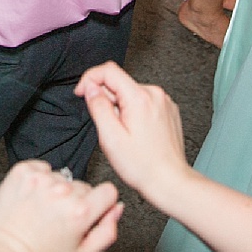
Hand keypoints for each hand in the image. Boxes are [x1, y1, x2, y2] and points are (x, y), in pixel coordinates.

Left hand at [0, 161, 122, 251]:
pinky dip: (38, 178)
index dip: (102, 203)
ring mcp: (42, 179)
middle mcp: (63, 191)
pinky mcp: (24, 171)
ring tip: (42, 209)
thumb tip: (117, 208)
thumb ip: (107, 232)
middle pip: (84, 186)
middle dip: (76, 200)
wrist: (3, 248)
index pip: (109, 191)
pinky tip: (32, 197)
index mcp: (81, 211)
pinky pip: (42, 167)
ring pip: (62, 177)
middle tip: (59, 218)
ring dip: (55, 190)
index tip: (89, 212)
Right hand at [75, 62, 187, 202]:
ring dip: (121, 108)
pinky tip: (137, 134)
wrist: (170, 181)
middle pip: (119, 83)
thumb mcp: (110, 138)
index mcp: (139, 98)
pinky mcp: (168, 110)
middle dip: (107, 100)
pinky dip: (134, 112)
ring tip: (125, 134)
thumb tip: (91, 88)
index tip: (82, 93)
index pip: (109, 70)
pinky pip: (143, 102)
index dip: (89, 79)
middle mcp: (155, 94)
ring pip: (131, 93)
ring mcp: (164, 102)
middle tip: (109, 127)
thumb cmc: (142, 166)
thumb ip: (98, 107)